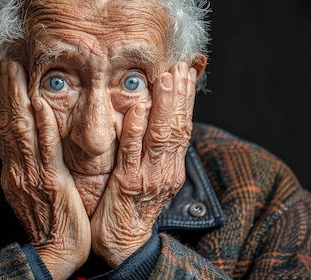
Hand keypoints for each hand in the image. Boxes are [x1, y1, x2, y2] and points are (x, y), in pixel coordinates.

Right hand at [0, 61, 89, 279]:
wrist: (54, 252)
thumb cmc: (50, 220)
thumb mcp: (34, 188)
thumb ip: (31, 163)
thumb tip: (34, 141)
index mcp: (14, 169)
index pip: (6, 128)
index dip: (6, 99)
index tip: (5, 75)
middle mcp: (18, 168)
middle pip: (9, 122)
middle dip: (8, 89)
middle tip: (7, 60)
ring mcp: (31, 175)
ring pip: (22, 130)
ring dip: (19, 97)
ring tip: (17, 69)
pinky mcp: (50, 183)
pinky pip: (44, 150)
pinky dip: (41, 126)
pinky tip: (39, 105)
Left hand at [90, 62, 196, 266]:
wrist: (122, 243)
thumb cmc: (130, 206)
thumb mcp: (149, 176)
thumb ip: (152, 149)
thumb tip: (154, 118)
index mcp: (172, 166)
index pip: (184, 126)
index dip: (186, 98)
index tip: (187, 71)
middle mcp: (166, 170)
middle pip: (178, 126)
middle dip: (180, 95)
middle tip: (181, 66)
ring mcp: (150, 177)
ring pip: (161, 136)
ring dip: (164, 106)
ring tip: (166, 78)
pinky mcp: (129, 184)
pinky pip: (133, 154)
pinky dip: (136, 130)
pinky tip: (138, 109)